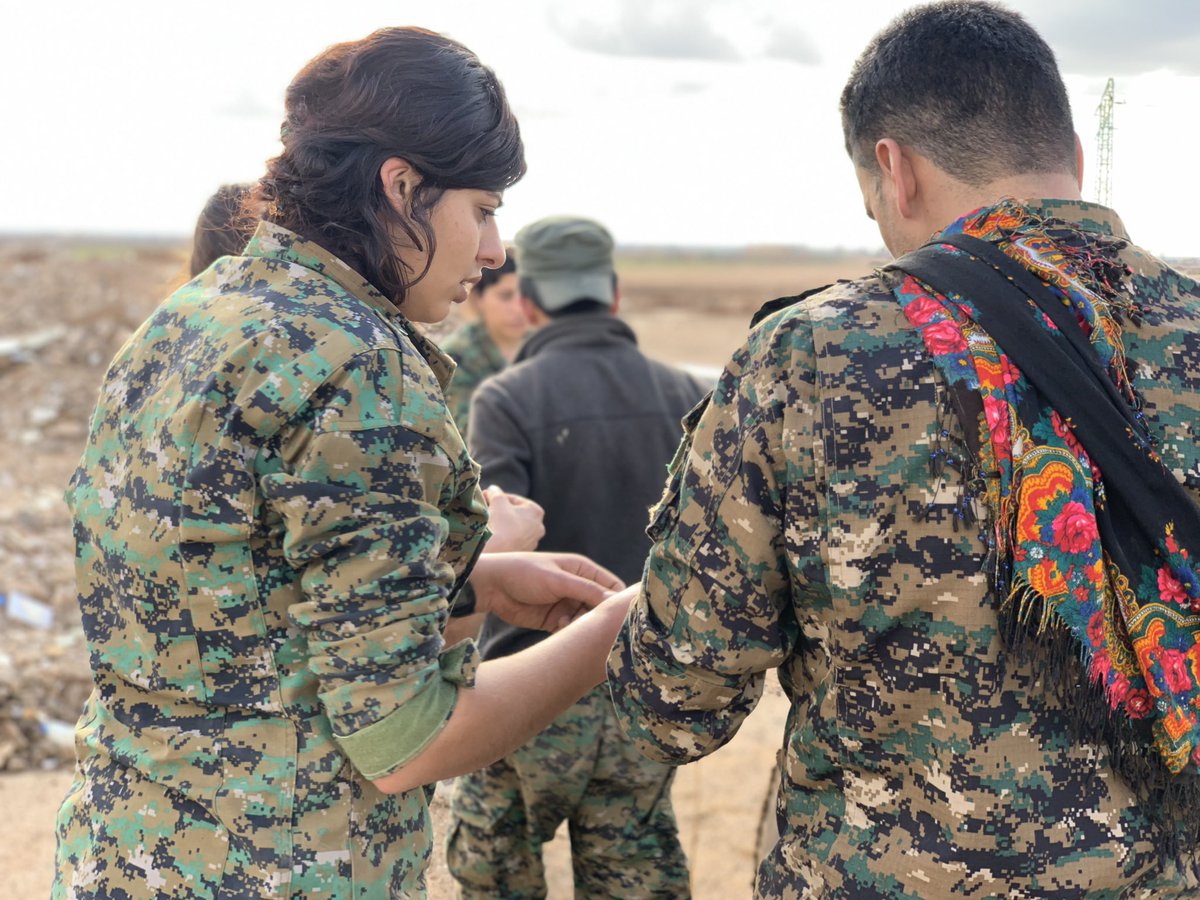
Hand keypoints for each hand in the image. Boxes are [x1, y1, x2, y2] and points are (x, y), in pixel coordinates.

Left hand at [470, 552, 624, 631]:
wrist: (492, 587)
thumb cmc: (524, 573)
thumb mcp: (557, 579)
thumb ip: (586, 590)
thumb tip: (614, 601)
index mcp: (583, 570)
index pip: (611, 586)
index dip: (618, 600)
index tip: (618, 615)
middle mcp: (578, 588)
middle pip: (601, 607)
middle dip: (599, 617)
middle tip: (593, 625)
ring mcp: (567, 605)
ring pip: (587, 621)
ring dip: (583, 626)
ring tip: (570, 623)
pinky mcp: (554, 620)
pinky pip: (571, 630)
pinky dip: (570, 632)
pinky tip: (559, 627)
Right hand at [482, 486, 544, 552]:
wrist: (498, 551)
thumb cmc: (501, 522)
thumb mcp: (497, 500)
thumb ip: (495, 492)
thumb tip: (493, 490)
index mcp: (536, 511)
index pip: (514, 499)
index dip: (498, 497)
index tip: (486, 498)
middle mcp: (539, 527)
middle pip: (516, 514)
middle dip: (502, 511)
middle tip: (488, 509)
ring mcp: (532, 542)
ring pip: (515, 528)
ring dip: (503, 524)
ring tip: (489, 523)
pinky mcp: (524, 553)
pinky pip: (513, 540)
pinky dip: (505, 536)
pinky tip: (494, 536)